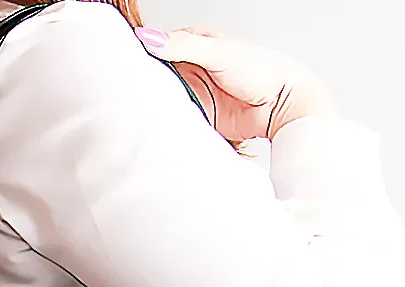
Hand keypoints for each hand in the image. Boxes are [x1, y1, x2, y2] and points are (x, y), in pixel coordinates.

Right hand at [134, 26, 337, 141]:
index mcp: (191, 46)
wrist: (283, 105)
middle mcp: (190, 71)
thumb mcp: (218, 52)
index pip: (155, 50)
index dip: (138, 59)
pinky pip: (177, 123)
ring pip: (164, 104)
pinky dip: (169, 127)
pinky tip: (158, 130)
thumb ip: (183, 46)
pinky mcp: (199, 119)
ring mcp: (194, 96)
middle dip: (143, 90)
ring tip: (137, 117)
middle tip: (125, 98)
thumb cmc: (261, 70)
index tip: (121, 70)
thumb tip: (148, 38)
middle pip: (156, 80)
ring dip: (156, 111)